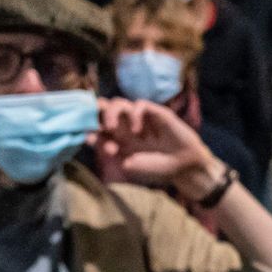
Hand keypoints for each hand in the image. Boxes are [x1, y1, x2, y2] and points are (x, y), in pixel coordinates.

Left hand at [93, 99, 217, 199]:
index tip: (87, 137)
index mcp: (118, 138)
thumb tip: (88, 137)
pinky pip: (140, 105)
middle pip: (103, 109)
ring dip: (110, 113)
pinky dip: (134, 115)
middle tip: (93, 123)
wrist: (184, 168)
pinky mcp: (156, 113)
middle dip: (94, 112)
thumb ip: (110, 150)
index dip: (89, 128)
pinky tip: (138, 131)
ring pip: (118, 103)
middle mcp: (126, 126)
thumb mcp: (129, 164)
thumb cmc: (157, 169)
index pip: (97, 125)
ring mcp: (141, 119)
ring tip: (111, 127)